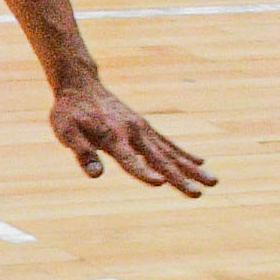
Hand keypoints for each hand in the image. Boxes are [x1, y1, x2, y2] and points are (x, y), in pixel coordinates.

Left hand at [51, 79, 214, 195]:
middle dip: (180, 178)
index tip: (161, 184)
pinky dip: (184, 153)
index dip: (143, 173)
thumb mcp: (66, 131)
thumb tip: (96, 174)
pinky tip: (201, 163)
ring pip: (171, 153)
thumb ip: (82, 152)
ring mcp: (143, 130)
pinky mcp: (145, 128)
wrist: (81, 86)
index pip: (130, 160)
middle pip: (159, 160)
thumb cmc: (69, 112)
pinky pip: (168, 143)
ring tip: (213, 182)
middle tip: (199, 194)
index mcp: (113, 136)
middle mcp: (133, 133)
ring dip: (192, 169)